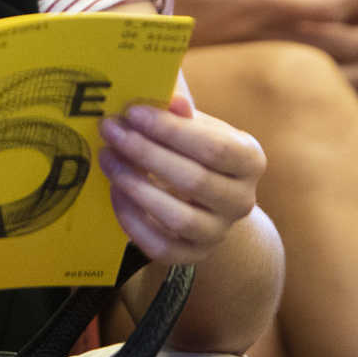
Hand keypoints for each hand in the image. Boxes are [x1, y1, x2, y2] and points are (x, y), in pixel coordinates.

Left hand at [97, 89, 262, 266]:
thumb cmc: (195, 150)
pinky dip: (134, 221)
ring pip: (179, 218)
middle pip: (194, 180)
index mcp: (249, 160)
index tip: (133, 112)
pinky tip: (115, 192)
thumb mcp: (196, 125)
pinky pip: (161, 247)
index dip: (171, 130)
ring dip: (137, 187)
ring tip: (108, 159)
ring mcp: (219, 232)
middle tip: (110, 131)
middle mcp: (242, 200)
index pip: (215, 147)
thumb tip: (173, 100)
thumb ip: (182, 112)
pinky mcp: (193, 255)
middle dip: (146, 153)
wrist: (206, 199)